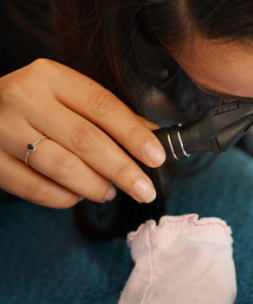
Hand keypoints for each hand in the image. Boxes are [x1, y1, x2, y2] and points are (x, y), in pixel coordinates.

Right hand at [0, 59, 165, 207]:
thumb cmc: (36, 104)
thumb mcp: (68, 95)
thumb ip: (108, 114)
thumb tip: (154, 138)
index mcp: (50, 77)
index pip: (102, 106)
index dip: (134, 134)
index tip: (158, 157)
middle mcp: (24, 99)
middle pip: (86, 140)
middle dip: (122, 170)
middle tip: (145, 190)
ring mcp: (2, 130)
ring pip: (61, 167)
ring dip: (94, 186)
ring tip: (110, 192)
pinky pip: (35, 189)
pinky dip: (64, 198)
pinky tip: (78, 196)